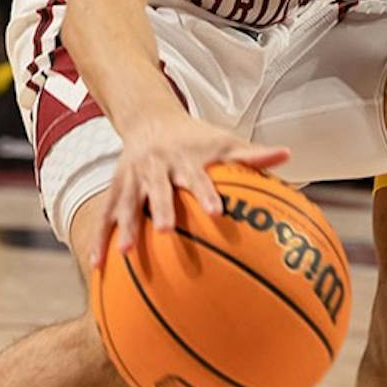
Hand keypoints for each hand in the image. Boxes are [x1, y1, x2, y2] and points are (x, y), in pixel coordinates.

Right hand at [93, 114, 289, 266]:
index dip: (207, 193)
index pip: (198, 176)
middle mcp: (157, 167)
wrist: (151, 119)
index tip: (217, 212)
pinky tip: (98, 267)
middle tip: (168, 232)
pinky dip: (101, 239)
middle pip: (160, 189)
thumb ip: (253, 154)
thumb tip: (288, 154)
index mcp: (185, 158)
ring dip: (126, 226)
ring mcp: (134, 178)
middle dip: (163, 209)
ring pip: (128, 203)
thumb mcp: (223, 141)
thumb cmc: (196, 138)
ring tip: (126, 252)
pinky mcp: (116, 188)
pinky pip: (106, 215)